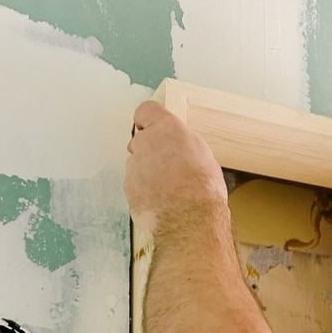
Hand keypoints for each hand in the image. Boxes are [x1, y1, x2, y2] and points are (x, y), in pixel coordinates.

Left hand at [124, 101, 227, 234]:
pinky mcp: (129, 190)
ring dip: (149, 174)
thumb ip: (182, 143)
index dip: (151, 120)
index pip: (146, 111)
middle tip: (170, 166)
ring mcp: (133, 168)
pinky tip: (163, 202)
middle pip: (141, 140)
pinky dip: (146, 193)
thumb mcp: (203, 155)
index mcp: (164, 129)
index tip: (157, 128)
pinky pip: (136, 186)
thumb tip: (177, 145)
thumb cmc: (202, 188)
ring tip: (170, 190)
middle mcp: (144, 144)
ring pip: (137, 165)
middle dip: (151, 151)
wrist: (190, 221)